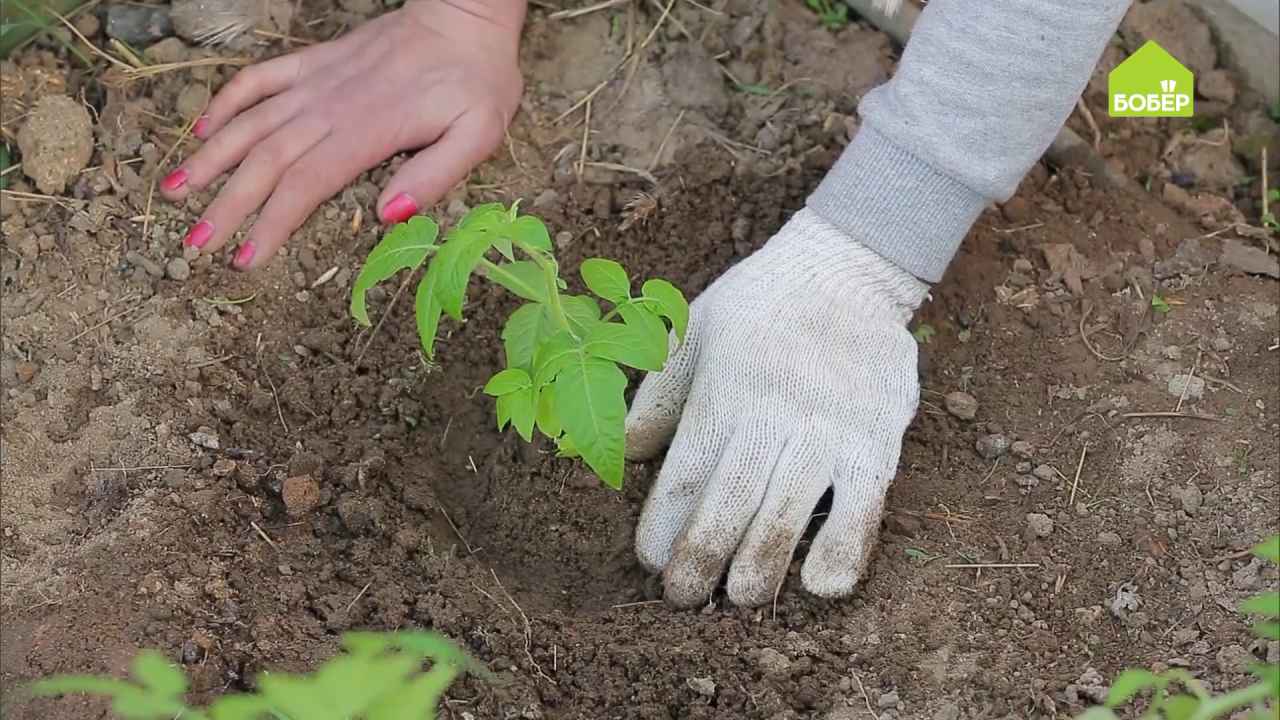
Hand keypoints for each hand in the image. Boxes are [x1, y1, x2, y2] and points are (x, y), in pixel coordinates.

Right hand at [159, 0, 524, 269]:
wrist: (466, 14)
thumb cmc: (479, 79)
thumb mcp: (478, 133)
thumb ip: (434, 175)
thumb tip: (387, 215)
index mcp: (367, 132)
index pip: (304, 186)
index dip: (270, 224)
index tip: (244, 259)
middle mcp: (331, 107)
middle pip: (265, 162)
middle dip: (226, 206)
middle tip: (194, 245)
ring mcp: (318, 82)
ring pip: (249, 122)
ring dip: (210, 158)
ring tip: (174, 190)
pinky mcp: (315, 62)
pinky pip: (258, 79)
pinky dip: (226, 103)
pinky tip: (202, 128)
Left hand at [624, 208, 928, 607]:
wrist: (845, 268)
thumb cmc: (757, 305)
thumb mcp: (692, 332)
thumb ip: (659, 394)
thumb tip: (625, 452)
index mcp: (724, 389)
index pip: (685, 474)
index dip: (664, 526)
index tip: (651, 561)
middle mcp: (776, 413)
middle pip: (731, 503)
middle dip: (701, 559)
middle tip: (683, 597)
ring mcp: (831, 430)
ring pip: (789, 515)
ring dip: (761, 567)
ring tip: (741, 599)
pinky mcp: (878, 442)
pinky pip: (863, 510)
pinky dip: (843, 551)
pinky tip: (820, 585)